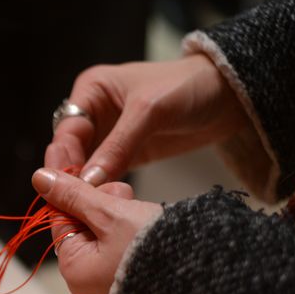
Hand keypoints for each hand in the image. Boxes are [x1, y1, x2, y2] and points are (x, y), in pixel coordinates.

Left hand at [32, 168, 161, 293]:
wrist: (207, 271)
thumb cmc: (155, 246)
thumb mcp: (110, 213)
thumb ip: (74, 194)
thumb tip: (39, 178)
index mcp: (75, 270)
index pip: (58, 218)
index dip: (66, 186)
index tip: (65, 155)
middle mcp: (88, 279)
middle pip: (80, 221)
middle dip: (99, 199)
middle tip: (120, 194)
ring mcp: (110, 277)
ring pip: (102, 224)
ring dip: (117, 207)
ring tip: (136, 208)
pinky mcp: (131, 271)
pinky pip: (119, 237)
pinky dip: (129, 221)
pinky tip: (144, 216)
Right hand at [46, 55, 248, 184]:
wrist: (231, 95)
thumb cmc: (188, 87)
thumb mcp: (149, 112)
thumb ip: (117, 146)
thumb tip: (87, 182)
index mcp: (92, 90)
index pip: (66, 130)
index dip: (63, 159)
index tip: (65, 186)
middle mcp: (95, 112)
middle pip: (70, 150)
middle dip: (71, 174)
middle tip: (72, 202)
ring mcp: (109, 134)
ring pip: (85, 164)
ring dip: (87, 184)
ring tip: (89, 206)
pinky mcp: (126, 153)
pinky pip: (106, 174)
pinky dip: (103, 188)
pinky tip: (104, 202)